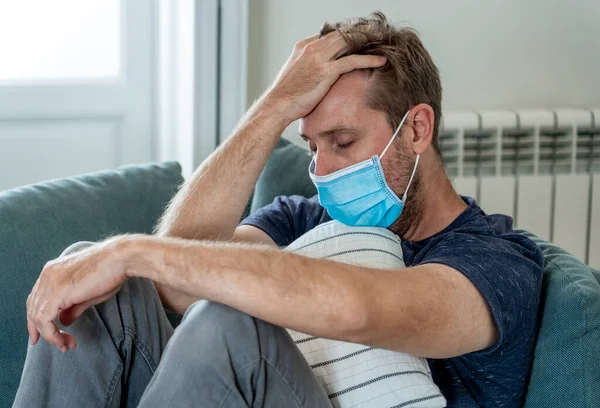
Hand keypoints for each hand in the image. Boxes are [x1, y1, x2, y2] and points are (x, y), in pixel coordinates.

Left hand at [26, 237, 130, 351]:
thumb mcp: (88, 293)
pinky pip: (45, 320)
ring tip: (66, 345)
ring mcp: (50, 283)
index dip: (36, 318)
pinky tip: (63, 341)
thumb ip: (72, 307)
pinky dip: (52, 334)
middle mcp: (47, 275)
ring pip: (37, 317)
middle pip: (33, 309)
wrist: (120, 259)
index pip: (36, 298)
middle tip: (58, 344)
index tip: (44, 334)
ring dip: (50, 336)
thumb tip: (64, 321)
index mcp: (52, 271)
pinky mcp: (57, 292)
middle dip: (41, 331)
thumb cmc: (110, 272)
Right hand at [265, 31, 386, 123]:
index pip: (330, 33)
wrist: (278, 105)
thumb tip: (321, 73)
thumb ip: (310, 67)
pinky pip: (352, 61)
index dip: (347, 33)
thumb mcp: (297, 74)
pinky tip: (381, 60)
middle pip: (342, 33)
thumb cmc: (287, 95)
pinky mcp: (326, 71)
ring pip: (349, 41)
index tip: (360, 36)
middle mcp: (312, 47)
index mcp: (304, 46)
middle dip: (360, 31)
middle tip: (376, 31)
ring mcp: (319, 58)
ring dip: (368, 39)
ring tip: (382, 38)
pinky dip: (369, 60)